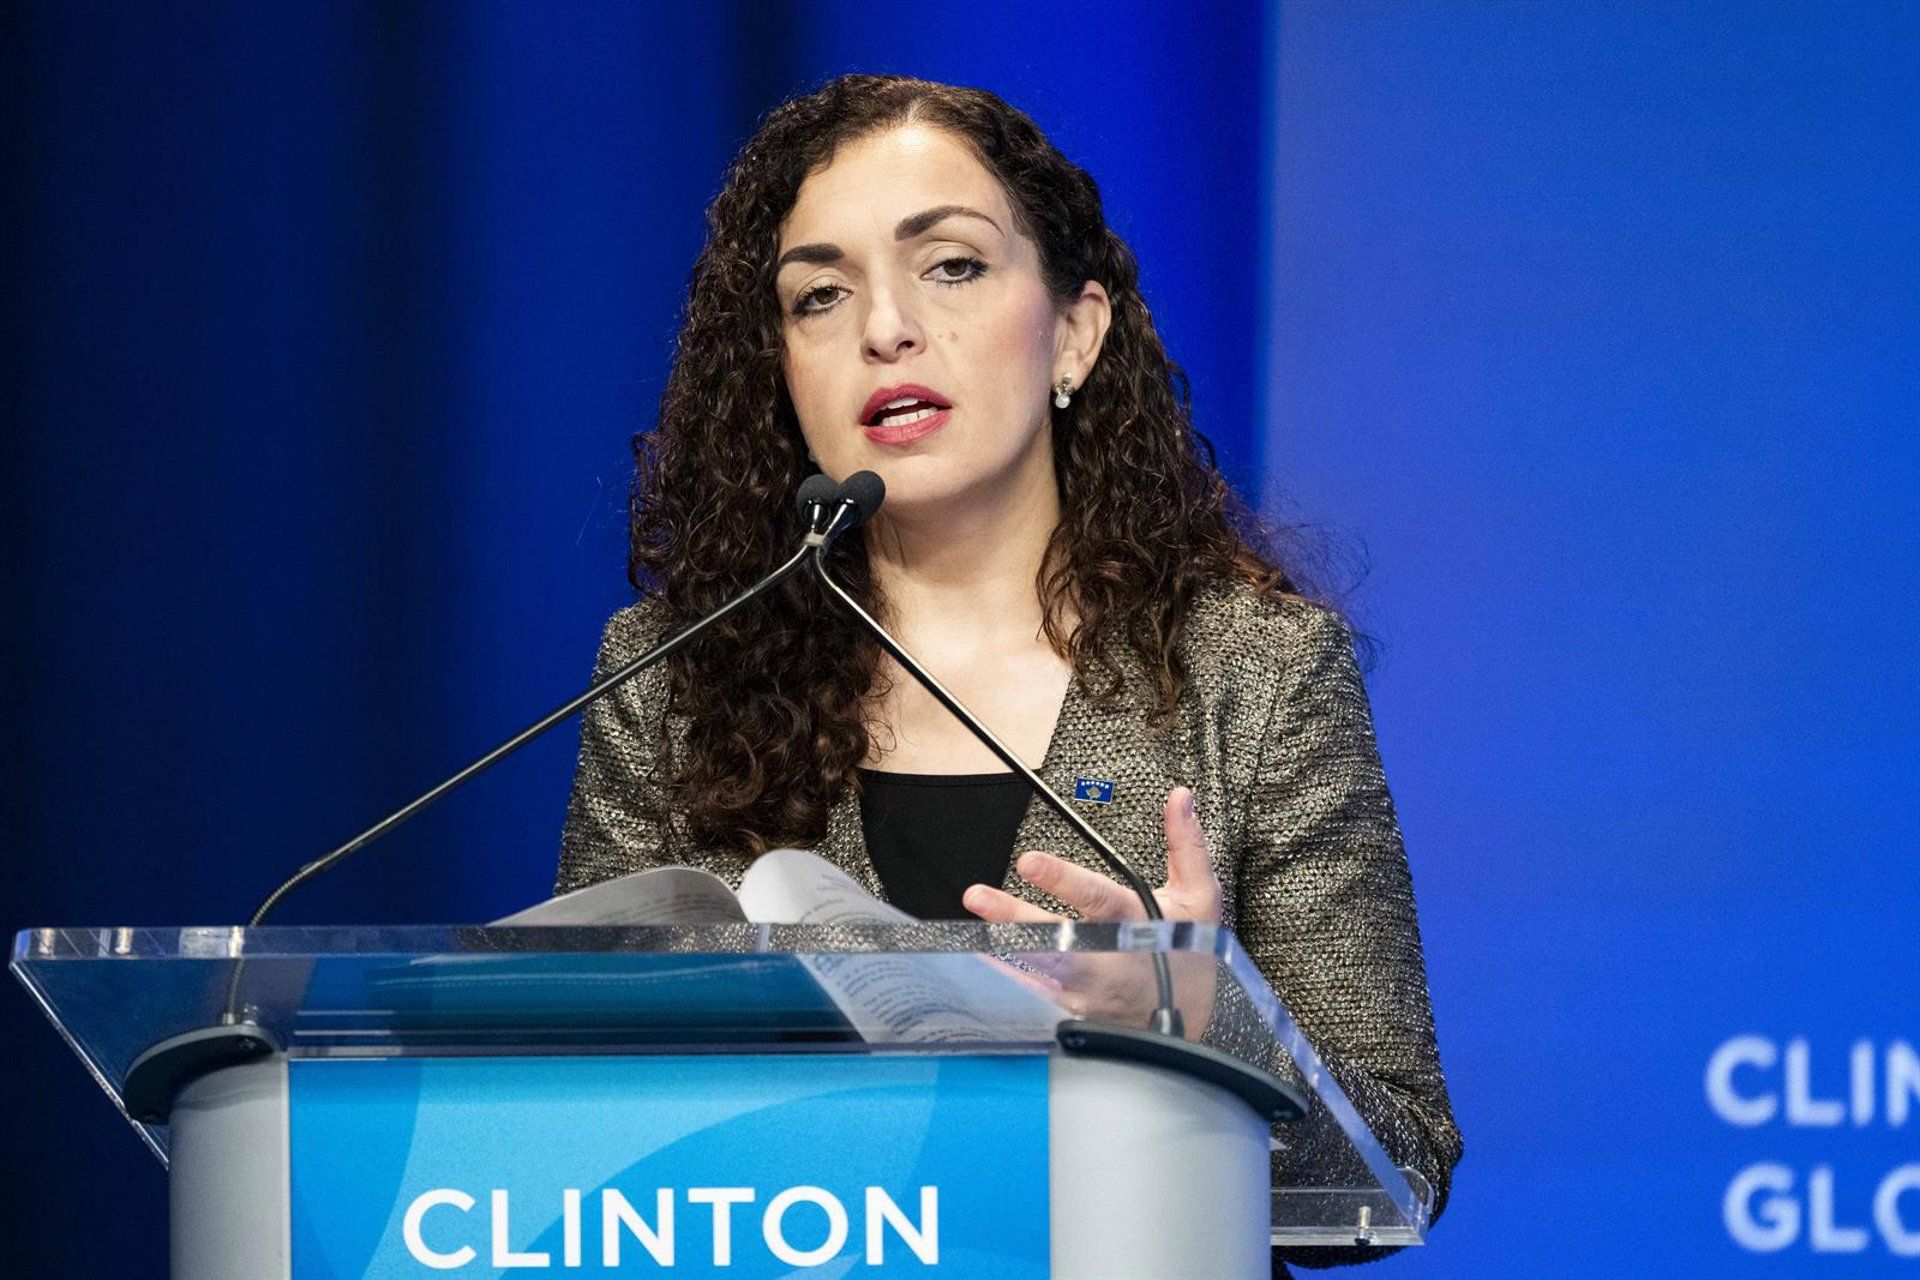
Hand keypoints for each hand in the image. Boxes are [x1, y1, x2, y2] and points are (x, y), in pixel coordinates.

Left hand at [962, 786, 1221, 1031]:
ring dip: (998, 951)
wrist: (1189, 1020)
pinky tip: (975, 964)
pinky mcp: (1072, 1011)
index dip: (1063, 881)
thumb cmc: (1190, 950)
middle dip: (1013, 919)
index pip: (1097, 898)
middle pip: (1055, 940)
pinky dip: (1004, 981)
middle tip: (976, 895)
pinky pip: (1031, 997)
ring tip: (962, 932)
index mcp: (1137, 924)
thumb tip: (1179, 795)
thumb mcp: (1199, 896)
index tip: (1028, 862)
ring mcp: (1088, 992)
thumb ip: (1185, 844)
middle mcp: (1108, 960)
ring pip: (1036, 973)